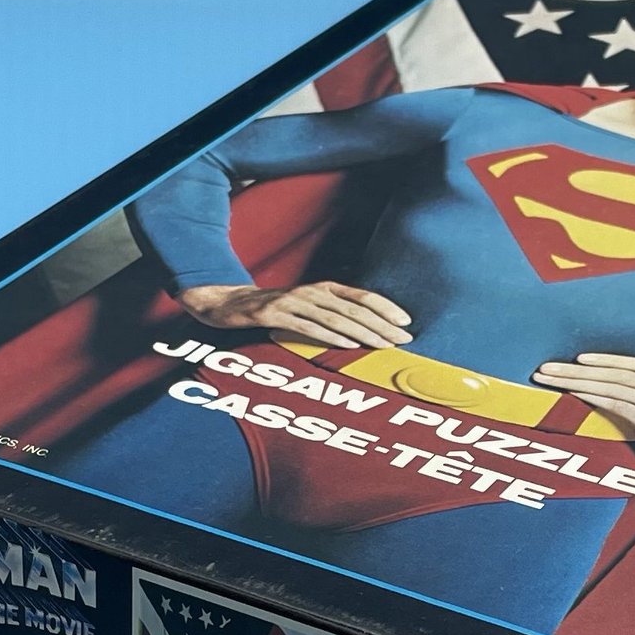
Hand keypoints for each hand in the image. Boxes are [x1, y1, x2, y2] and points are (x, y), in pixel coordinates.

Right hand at [177, 281, 412, 349]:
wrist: (228, 303)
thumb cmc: (275, 309)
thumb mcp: (306, 307)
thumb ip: (332, 315)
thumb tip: (368, 332)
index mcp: (323, 288)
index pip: (362, 296)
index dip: (386, 308)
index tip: (407, 323)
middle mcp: (311, 291)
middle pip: (353, 308)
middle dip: (382, 325)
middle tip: (403, 340)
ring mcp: (292, 301)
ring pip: (334, 318)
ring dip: (362, 333)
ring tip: (383, 345)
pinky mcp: (273, 314)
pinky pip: (307, 327)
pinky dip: (329, 337)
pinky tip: (348, 346)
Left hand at [531, 353, 634, 460]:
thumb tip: (629, 379)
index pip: (632, 364)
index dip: (604, 360)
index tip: (578, 358)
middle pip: (614, 374)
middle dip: (577, 370)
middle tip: (547, 368)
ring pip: (613, 389)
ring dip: (579, 384)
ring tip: (553, 380)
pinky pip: (622, 409)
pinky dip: (599, 400)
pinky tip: (579, 396)